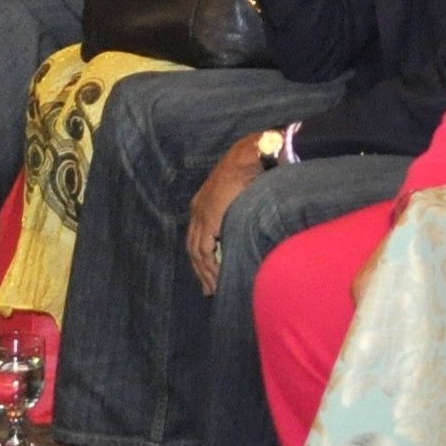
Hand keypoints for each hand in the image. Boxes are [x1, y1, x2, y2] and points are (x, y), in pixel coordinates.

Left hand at [184, 135, 270, 292]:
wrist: (252, 156)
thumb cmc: (252, 170)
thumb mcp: (241, 193)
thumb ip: (239, 209)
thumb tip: (249, 224)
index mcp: (203, 204)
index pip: (197, 237)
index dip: (202, 257)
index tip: (209, 274)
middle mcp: (198, 210)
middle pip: (193, 248)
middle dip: (201, 270)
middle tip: (209, 289)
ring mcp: (202, 214)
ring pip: (197, 252)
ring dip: (205, 272)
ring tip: (214, 288)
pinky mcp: (210, 219)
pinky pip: (205, 250)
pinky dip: (210, 265)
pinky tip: (217, 276)